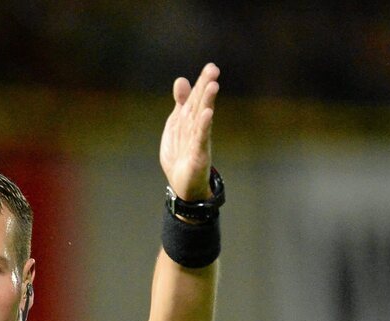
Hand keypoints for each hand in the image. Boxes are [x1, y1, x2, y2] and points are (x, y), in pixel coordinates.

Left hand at [160, 63, 219, 200]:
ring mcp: (198, 141)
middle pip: (201, 104)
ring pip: (202, 118)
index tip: (210, 67)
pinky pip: (201, 138)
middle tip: (213, 69)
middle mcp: (196, 127)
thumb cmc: (182, 153)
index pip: (196, 98)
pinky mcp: (199, 155)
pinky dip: (203, 126)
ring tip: (213, 86)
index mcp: (190, 119)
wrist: (184, 184)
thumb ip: (180, 104)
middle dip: (206, 87)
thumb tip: (181, 79)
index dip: (201, 83)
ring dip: (207, 102)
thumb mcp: (176, 125)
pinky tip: (207, 114)